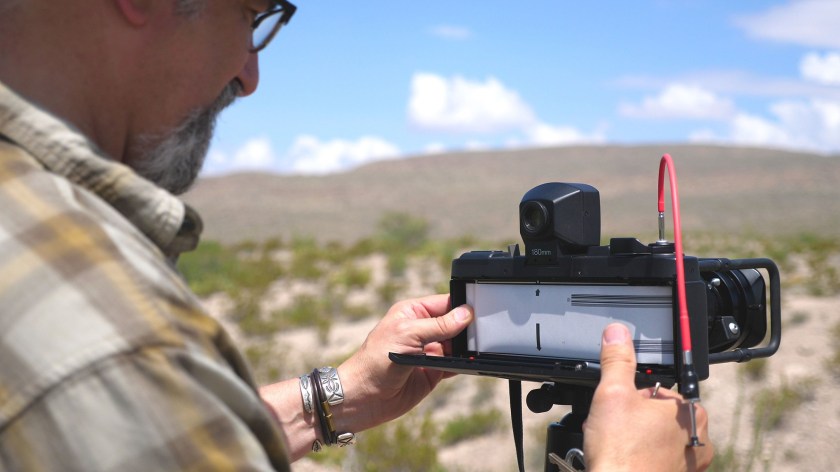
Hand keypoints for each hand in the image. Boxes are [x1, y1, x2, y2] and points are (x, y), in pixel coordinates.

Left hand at [335, 294, 472, 432]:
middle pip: (455, 324)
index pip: (444, 303)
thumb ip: (438, 325)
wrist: (364, 398)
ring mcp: (429, 352)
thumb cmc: (375, 361)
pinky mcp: (434, 372)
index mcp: (413, 312)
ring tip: (478, 350)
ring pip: (457, 345)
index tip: (480, 309)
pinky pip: (455, 365)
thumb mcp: (408, 334)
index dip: (461, 305)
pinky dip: (464, 364)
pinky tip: (472, 364)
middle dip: (468, 328)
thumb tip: (465, 314)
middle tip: (483, 332)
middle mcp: (422, 330)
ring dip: (467, 348)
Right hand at [583, 323, 713, 471]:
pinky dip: (638, 456)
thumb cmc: (622, 454)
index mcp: (690, 412)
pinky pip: (655, 458)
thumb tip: (617, 334)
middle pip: (655, 413)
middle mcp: (697, 439)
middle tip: (612, 426)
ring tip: (613, 444)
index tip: (617, 407)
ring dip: (632, 436)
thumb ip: (617, 360)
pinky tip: (620, 460)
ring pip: (654, 436)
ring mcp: (689, 463)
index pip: (657, 389)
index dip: (630, 395)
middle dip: (630, 417)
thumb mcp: (612, 393)